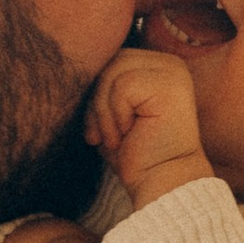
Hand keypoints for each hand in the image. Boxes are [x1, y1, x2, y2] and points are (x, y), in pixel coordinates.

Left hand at [88, 49, 211, 207]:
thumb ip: (102, 87)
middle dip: (97, 101)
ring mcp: (171, 72)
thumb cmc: (136, 152)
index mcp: (157, 66)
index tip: (96, 131)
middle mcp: (169, 64)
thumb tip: (72, 69)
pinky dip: (115, 115)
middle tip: (100, 136)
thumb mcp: (112, 113)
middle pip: (110, 62)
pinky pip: (122, 86)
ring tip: (116, 137)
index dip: (96, 93)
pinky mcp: (169, 85)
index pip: (111, 60)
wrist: (161, 182)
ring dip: (104, 111)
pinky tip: (127, 134)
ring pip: (112, 73)